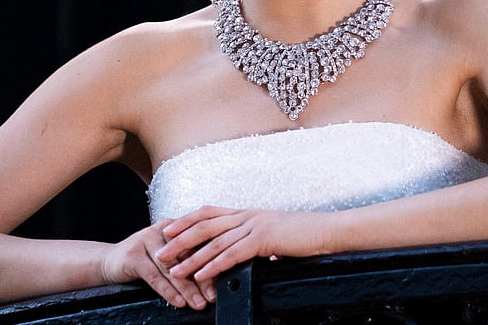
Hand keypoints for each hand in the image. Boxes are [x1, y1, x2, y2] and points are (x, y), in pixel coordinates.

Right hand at [100, 219, 214, 308]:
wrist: (109, 261)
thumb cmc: (143, 260)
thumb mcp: (167, 257)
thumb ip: (186, 260)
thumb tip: (212, 281)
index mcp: (175, 227)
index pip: (197, 244)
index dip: (211, 264)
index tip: (222, 284)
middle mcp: (162, 229)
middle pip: (186, 256)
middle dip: (201, 279)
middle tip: (212, 296)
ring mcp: (146, 239)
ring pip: (172, 267)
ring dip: (187, 288)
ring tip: (198, 303)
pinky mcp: (133, 254)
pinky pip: (155, 276)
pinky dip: (168, 290)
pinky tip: (178, 301)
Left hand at [156, 206, 326, 283]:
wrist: (327, 231)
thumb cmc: (304, 235)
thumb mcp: (275, 235)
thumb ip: (256, 240)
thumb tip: (245, 253)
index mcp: (247, 213)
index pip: (209, 212)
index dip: (186, 220)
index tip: (167, 229)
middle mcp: (247, 215)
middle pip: (204, 224)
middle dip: (179, 239)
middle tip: (160, 251)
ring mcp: (254, 225)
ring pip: (214, 241)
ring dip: (190, 257)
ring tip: (173, 269)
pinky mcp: (263, 239)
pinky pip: (232, 253)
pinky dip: (213, 265)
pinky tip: (200, 275)